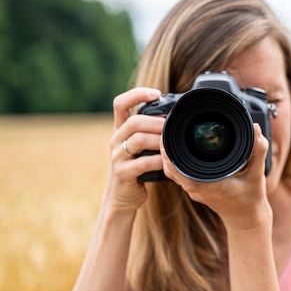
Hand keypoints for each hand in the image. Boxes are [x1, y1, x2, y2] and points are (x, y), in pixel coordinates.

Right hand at [102, 87, 164, 213]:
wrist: (121, 197)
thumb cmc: (136, 168)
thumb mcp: (139, 147)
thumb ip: (150, 131)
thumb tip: (174, 117)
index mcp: (120, 130)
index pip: (120, 103)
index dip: (137, 94)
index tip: (156, 93)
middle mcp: (116, 140)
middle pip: (133, 122)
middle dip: (156, 122)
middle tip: (172, 126)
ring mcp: (117, 157)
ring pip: (137, 140)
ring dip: (159, 140)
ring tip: (171, 143)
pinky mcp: (123, 173)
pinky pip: (142, 163)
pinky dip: (158, 161)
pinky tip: (167, 162)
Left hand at [160, 123, 271, 229]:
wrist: (247, 218)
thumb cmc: (251, 197)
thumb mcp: (257, 173)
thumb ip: (258, 151)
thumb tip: (256, 129)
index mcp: (206, 185)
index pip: (178, 169)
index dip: (169, 153)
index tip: (167, 136)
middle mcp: (195, 188)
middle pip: (169, 166)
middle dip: (166, 146)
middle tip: (167, 126)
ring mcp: (193, 189)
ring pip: (171, 170)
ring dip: (168, 153)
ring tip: (169, 133)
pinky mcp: (194, 187)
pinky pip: (178, 172)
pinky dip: (175, 159)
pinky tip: (178, 146)